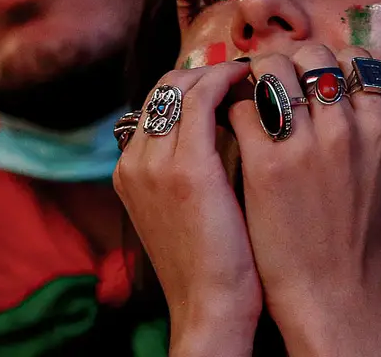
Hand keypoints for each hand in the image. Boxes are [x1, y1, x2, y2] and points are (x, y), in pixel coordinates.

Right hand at [114, 62, 260, 356]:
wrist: (210, 311)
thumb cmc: (213, 267)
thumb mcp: (183, 214)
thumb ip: (186, 174)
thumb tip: (216, 139)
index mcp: (128, 171)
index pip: (155, 105)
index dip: (190, 86)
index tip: (226, 82)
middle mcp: (134, 160)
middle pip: (162, 88)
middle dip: (202, 72)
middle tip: (243, 70)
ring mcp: (155, 162)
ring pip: (180, 85)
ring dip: (217, 71)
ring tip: (252, 73)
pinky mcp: (187, 167)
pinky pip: (202, 99)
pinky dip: (226, 81)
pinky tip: (251, 83)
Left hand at [227, 44, 380, 355]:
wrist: (330, 294)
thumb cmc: (367, 243)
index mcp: (380, 129)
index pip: (353, 59)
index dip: (328, 63)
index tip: (310, 78)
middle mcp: (344, 129)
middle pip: (311, 55)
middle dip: (291, 61)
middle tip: (275, 82)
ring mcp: (303, 145)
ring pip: (272, 70)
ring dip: (257, 77)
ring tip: (250, 95)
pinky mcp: (264, 163)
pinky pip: (243, 106)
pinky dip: (235, 108)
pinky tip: (235, 125)